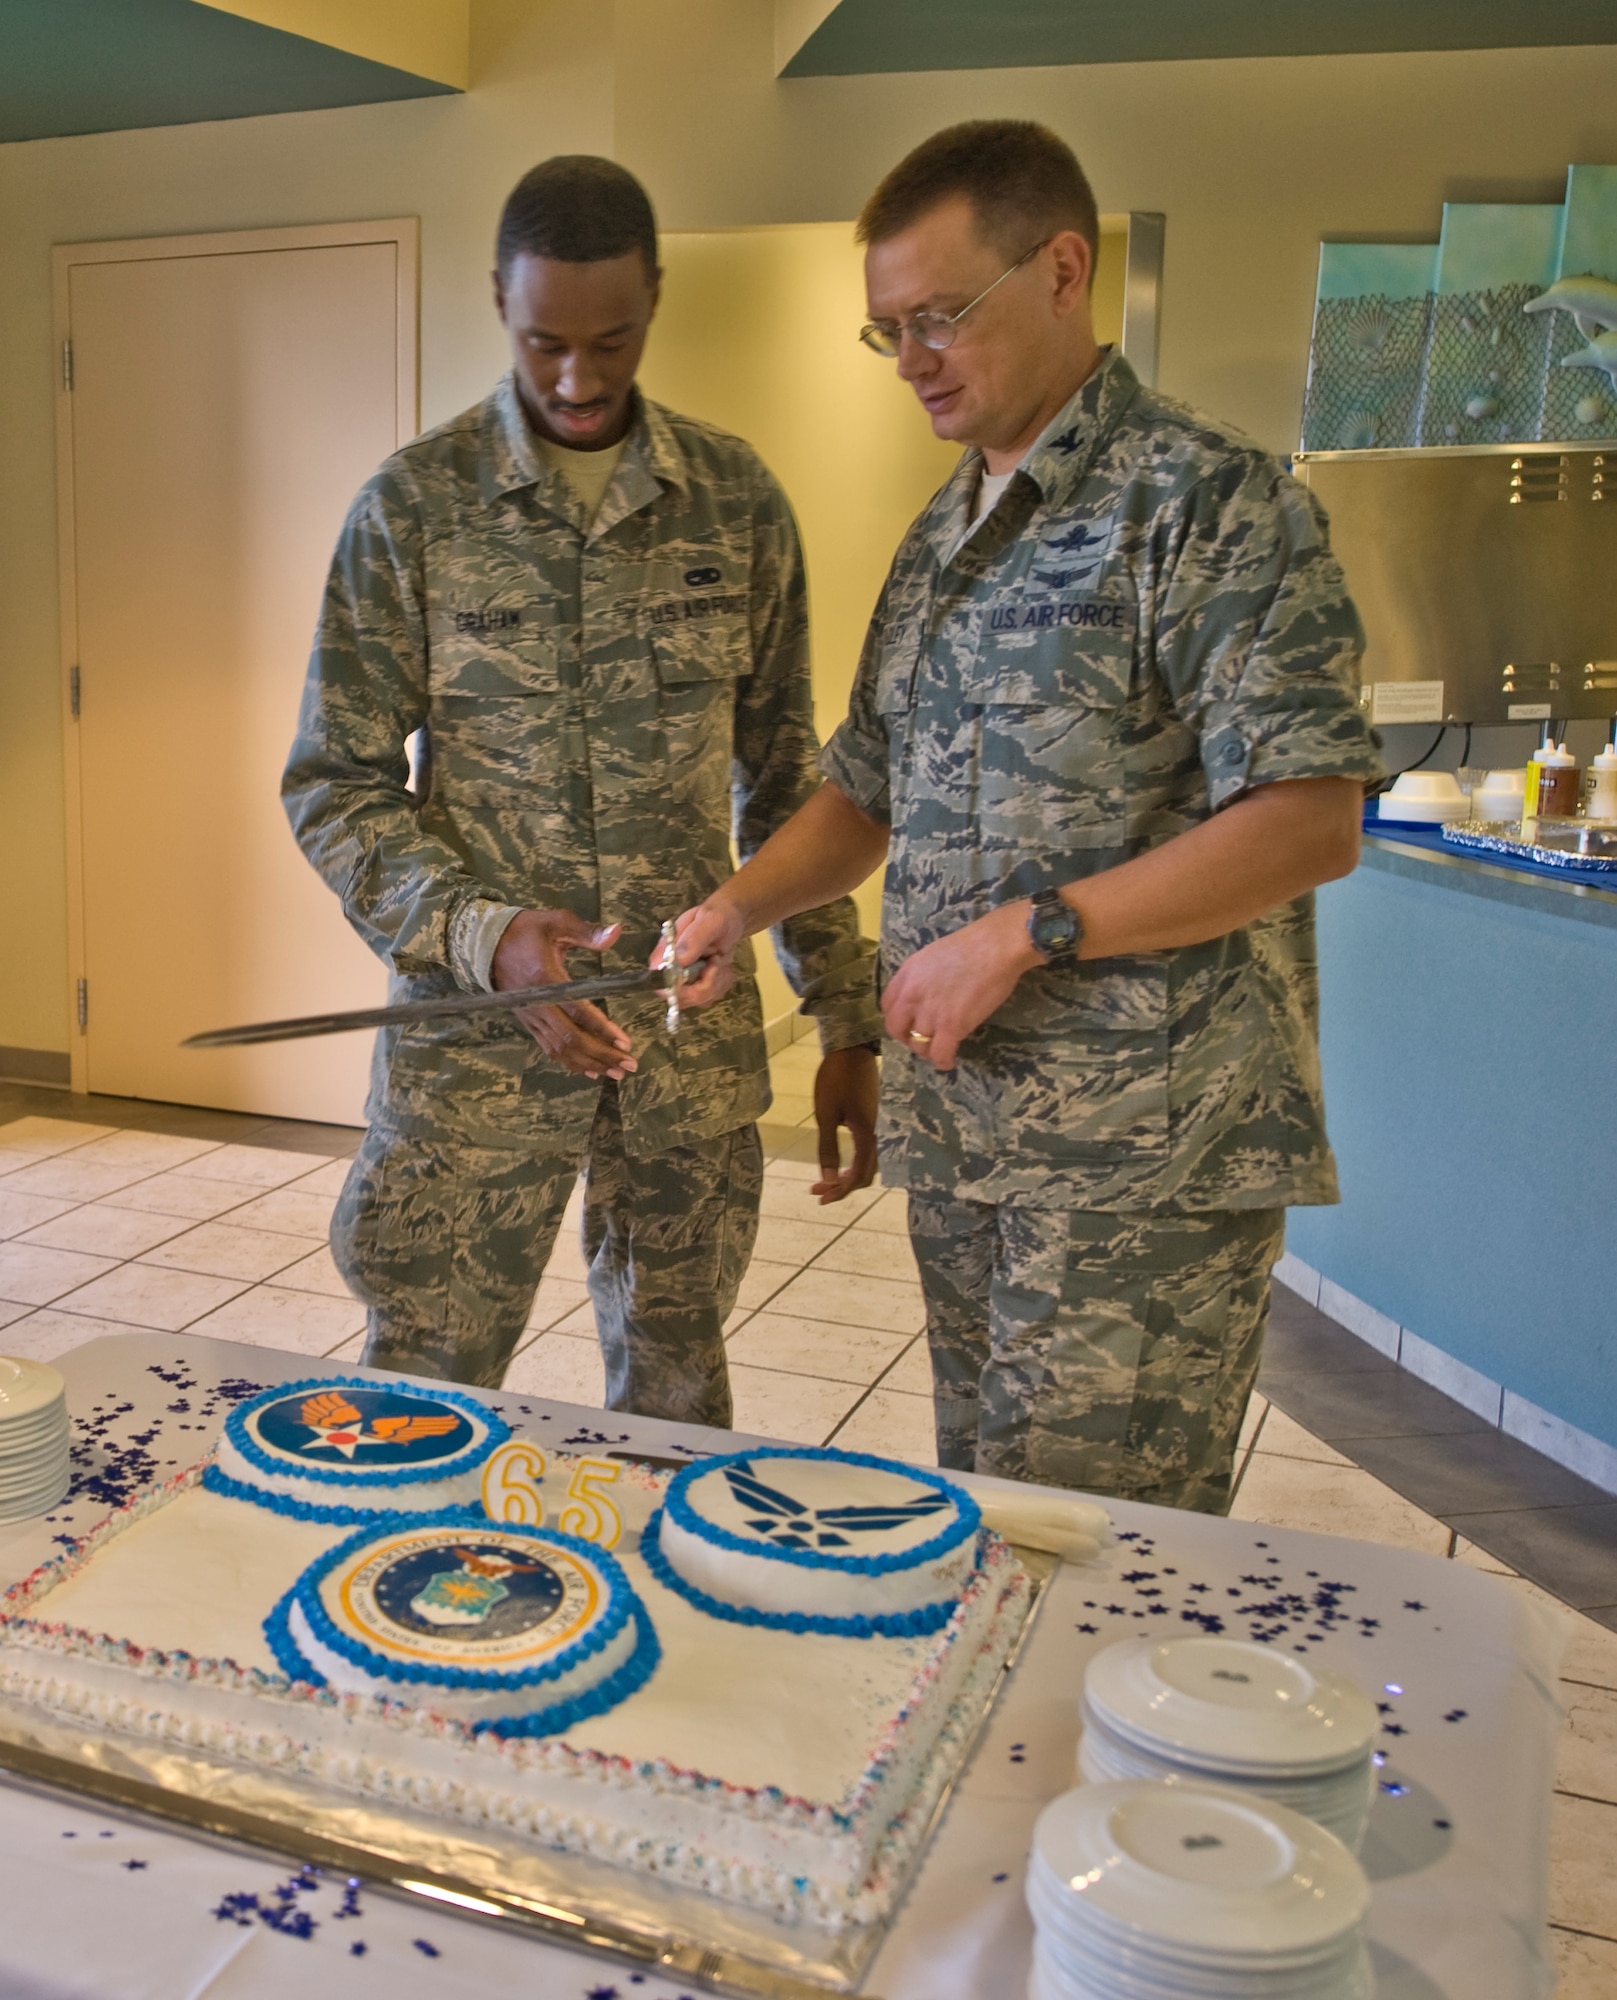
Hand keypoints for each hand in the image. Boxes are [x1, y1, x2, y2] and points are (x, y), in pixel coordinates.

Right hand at [492, 909, 635, 1079]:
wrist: (486, 943)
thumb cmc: (525, 931)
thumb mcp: (555, 922)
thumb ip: (587, 931)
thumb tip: (617, 932)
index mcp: (546, 980)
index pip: (578, 1012)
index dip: (602, 1030)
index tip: (624, 1043)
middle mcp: (537, 1004)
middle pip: (571, 1039)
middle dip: (601, 1054)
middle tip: (629, 1064)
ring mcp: (531, 1016)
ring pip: (561, 1049)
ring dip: (589, 1063)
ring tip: (616, 1072)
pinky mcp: (528, 1022)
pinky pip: (549, 1048)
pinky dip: (570, 1062)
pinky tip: (590, 1070)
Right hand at [663, 895, 743, 1010]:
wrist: (730, 920)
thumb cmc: (718, 915)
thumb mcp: (710, 920)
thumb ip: (694, 938)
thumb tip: (678, 959)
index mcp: (665, 952)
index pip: (660, 982)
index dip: (681, 986)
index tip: (705, 968)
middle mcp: (670, 970)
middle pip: (680, 997)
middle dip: (706, 985)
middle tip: (718, 961)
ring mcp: (684, 981)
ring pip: (697, 1000)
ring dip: (717, 982)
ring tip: (721, 960)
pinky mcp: (698, 987)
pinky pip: (709, 999)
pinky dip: (722, 984)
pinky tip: (723, 968)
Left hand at [810, 1046, 878, 1203]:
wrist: (852, 1048)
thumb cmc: (835, 1079)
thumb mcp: (826, 1115)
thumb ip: (827, 1148)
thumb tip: (827, 1178)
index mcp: (867, 1135)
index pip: (859, 1175)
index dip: (840, 1191)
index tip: (820, 1197)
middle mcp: (877, 1134)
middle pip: (866, 1174)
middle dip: (843, 1187)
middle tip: (818, 1190)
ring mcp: (876, 1126)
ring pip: (867, 1162)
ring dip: (847, 1175)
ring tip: (825, 1179)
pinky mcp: (872, 1119)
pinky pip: (867, 1150)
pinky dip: (852, 1162)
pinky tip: (837, 1160)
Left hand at [881, 902, 1040, 1070]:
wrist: (993, 947)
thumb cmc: (971, 946)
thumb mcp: (931, 956)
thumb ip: (920, 978)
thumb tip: (925, 995)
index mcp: (906, 976)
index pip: (887, 1006)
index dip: (898, 1018)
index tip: (908, 1022)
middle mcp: (911, 996)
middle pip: (896, 1028)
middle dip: (906, 1038)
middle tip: (921, 1039)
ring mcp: (930, 1013)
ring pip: (918, 1045)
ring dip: (928, 1050)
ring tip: (939, 1049)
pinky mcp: (951, 1026)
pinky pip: (939, 1054)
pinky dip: (943, 1062)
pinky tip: (949, 1062)